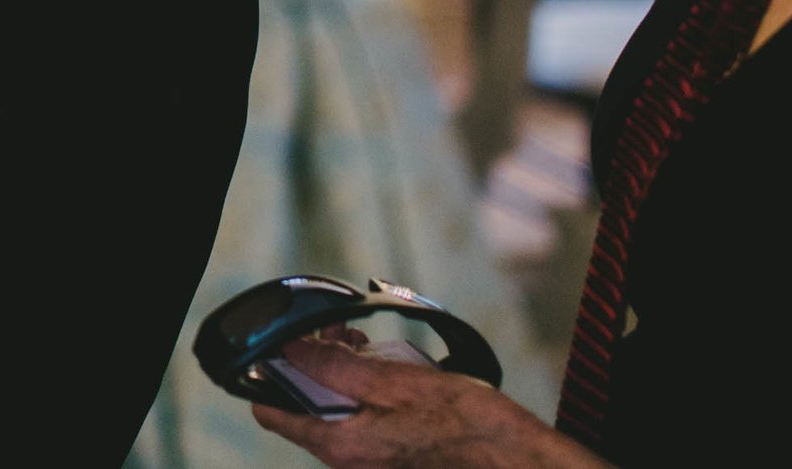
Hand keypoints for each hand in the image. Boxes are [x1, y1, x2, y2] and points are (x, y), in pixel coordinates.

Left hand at [250, 337, 606, 468]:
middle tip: (342, 335)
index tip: (283, 344)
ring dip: (348, 375)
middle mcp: (350, 462)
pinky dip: (371, 395)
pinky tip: (396, 373)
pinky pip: (366, 422)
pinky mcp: (395, 458)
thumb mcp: (397, 382)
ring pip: (338, 411)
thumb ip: (337, 367)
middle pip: (306, 408)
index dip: (270, 374)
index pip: (272, 413)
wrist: (521, 462)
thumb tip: (290, 349)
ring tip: (375, 349)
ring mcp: (373, 462)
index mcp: (342, 446)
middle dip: (317, 365)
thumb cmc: (470, 427)